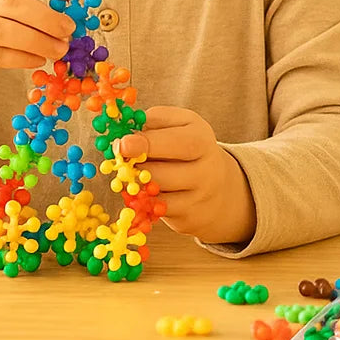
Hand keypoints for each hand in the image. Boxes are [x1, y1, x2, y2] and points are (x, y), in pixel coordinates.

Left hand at [118, 107, 256, 245]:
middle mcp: (207, 168)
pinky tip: (143, 191)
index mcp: (202, 138)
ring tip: (136, 173)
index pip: (176, 142)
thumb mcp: (178, 126)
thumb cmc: (186, 149)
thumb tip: (123, 136)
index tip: (122, 144)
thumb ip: (153, 122)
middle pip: (161, 172)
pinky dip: (143, 201)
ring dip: (137, 183)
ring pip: (156, 193)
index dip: (146, 143)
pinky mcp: (190, 217)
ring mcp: (200, 196)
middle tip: (124, 160)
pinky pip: (156, 211)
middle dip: (136, 166)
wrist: (217, 186)